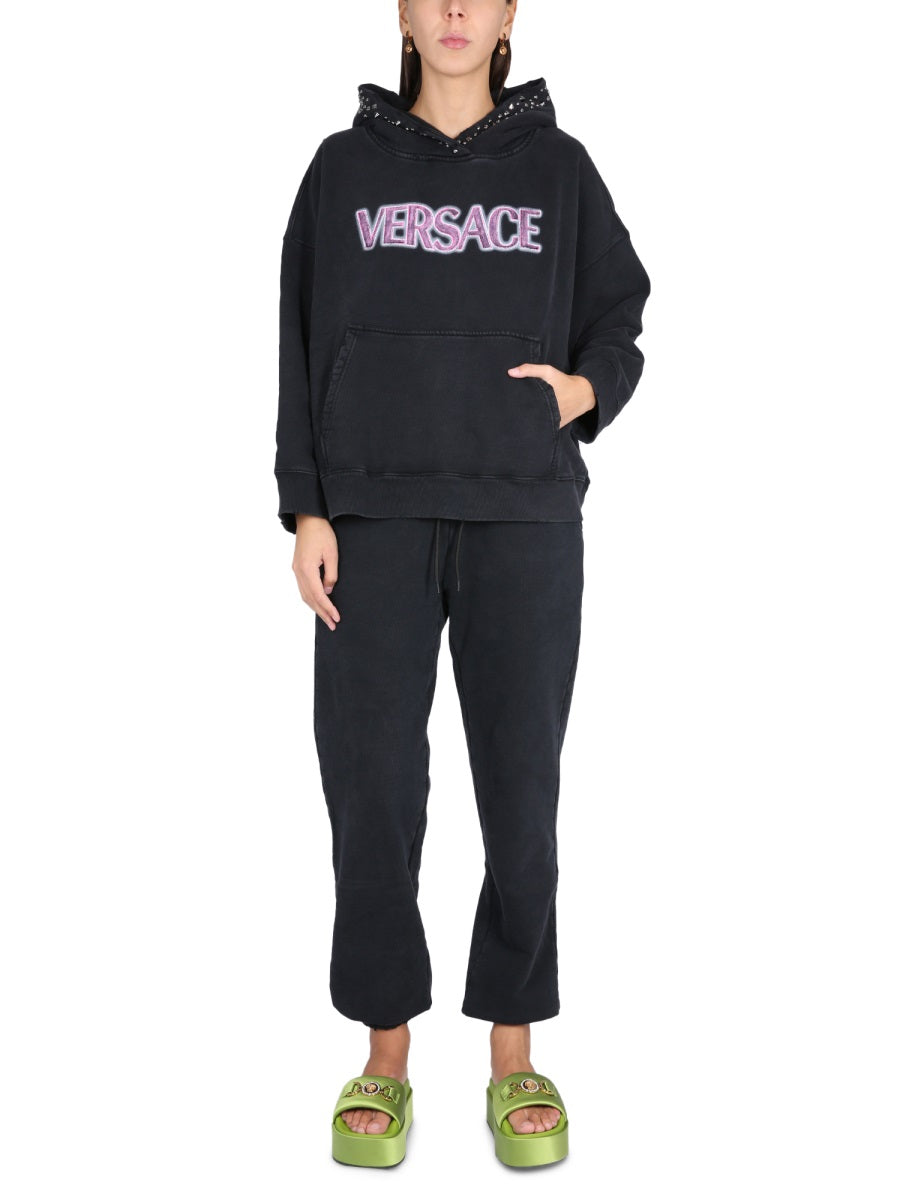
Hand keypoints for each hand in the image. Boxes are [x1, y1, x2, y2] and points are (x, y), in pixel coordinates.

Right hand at [293, 515, 340, 630]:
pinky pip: (303, 588)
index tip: (336, 617)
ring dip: (315, 608)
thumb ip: (331, 574)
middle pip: (310, 599)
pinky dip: (311, 599)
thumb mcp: (332, 553)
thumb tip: (329, 590)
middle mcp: (298, 572)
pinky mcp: (297, 567)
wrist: (308, 518)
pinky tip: (318, 604)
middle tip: (333, 625)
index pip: (318, 595)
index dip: (328, 608)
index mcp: (306, 569)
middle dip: (322, 613)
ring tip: (326, 618)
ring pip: (304, 595)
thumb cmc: (322, 533)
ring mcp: (296, 570)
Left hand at [507, 362, 595, 429]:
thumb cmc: (563, 381)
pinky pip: (543, 429)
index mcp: (545, 400)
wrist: (582, 394)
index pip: (523, 406)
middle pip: (527, 417)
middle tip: (506, 412)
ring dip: (526, 421)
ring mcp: (552, 422)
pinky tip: (528, 422)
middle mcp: (549, 414)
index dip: (513, 406)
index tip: (505, 404)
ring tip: (514, 418)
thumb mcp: (548, 371)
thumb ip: (530, 370)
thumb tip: (510, 372)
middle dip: (517, 415)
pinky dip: (535, 425)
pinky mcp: (556, 427)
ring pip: (534, 425)